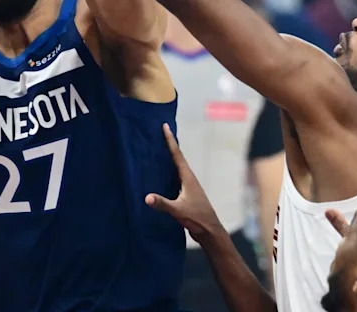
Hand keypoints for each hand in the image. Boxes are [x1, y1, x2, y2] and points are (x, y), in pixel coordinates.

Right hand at [145, 123, 223, 242]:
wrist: (210, 231)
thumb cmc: (197, 218)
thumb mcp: (178, 210)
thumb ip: (163, 204)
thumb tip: (146, 197)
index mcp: (187, 177)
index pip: (177, 155)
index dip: (170, 140)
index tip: (165, 126)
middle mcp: (188, 179)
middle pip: (177, 158)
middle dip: (169, 145)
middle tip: (161, 132)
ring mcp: (188, 186)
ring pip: (176, 168)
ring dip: (169, 158)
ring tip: (158, 149)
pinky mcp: (185, 195)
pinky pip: (174, 178)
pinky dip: (168, 171)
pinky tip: (161, 174)